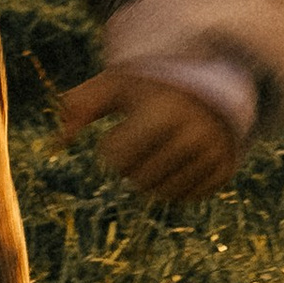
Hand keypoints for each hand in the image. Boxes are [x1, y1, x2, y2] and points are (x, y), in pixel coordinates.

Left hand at [57, 68, 239, 203]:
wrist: (209, 86)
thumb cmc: (150, 87)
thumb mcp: (115, 85)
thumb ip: (80, 105)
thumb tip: (58, 142)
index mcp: (164, 112)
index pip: (118, 159)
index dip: (112, 147)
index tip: (123, 129)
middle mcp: (193, 134)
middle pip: (139, 180)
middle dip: (131, 166)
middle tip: (141, 144)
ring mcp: (213, 153)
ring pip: (163, 193)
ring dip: (151, 179)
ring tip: (156, 153)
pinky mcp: (225, 169)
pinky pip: (187, 197)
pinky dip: (175, 187)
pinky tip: (175, 164)